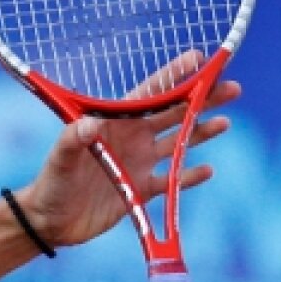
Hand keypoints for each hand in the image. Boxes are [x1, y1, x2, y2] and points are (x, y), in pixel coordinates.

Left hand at [15, 53, 240, 247]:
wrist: (48, 222)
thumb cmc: (51, 183)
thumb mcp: (59, 159)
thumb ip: (73, 139)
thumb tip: (90, 124)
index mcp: (112, 123)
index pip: (148, 93)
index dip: (173, 76)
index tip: (199, 58)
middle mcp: (130, 138)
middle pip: (173, 113)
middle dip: (202, 99)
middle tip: (232, 87)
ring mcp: (137, 164)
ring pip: (178, 144)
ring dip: (201, 133)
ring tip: (225, 122)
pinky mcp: (140, 191)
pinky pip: (171, 181)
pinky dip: (188, 176)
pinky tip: (207, 169)